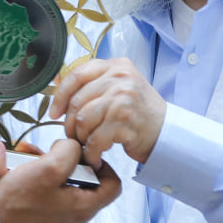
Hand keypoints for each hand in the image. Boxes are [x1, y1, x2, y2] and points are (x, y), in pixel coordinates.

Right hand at [0, 138, 120, 222]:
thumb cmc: (18, 200)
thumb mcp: (48, 167)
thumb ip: (70, 151)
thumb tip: (73, 148)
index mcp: (83, 208)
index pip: (113, 186)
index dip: (104, 165)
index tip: (86, 153)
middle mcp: (75, 217)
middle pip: (87, 182)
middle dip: (68, 160)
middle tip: (51, 152)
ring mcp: (58, 218)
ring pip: (65, 184)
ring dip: (49, 165)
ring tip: (30, 154)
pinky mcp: (42, 217)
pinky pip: (49, 191)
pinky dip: (39, 175)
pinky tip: (22, 165)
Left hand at [48, 58, 166, 162]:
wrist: (167, 133)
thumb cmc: (139, 113)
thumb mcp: (119, 88)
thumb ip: (94, 84)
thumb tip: (57, 85)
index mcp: (116, 66)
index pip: (76, 75)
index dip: (60, 96)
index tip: (54, 112)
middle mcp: (120, 78)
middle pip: (77, 101)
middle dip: (71, 124)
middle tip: (74, 137)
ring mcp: (123, 98)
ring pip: (84, 120)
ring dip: (81, 138)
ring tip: (87, 146)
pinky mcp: (125, 121)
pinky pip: (95, 139)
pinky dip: (91, 152)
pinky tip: (95, 156)